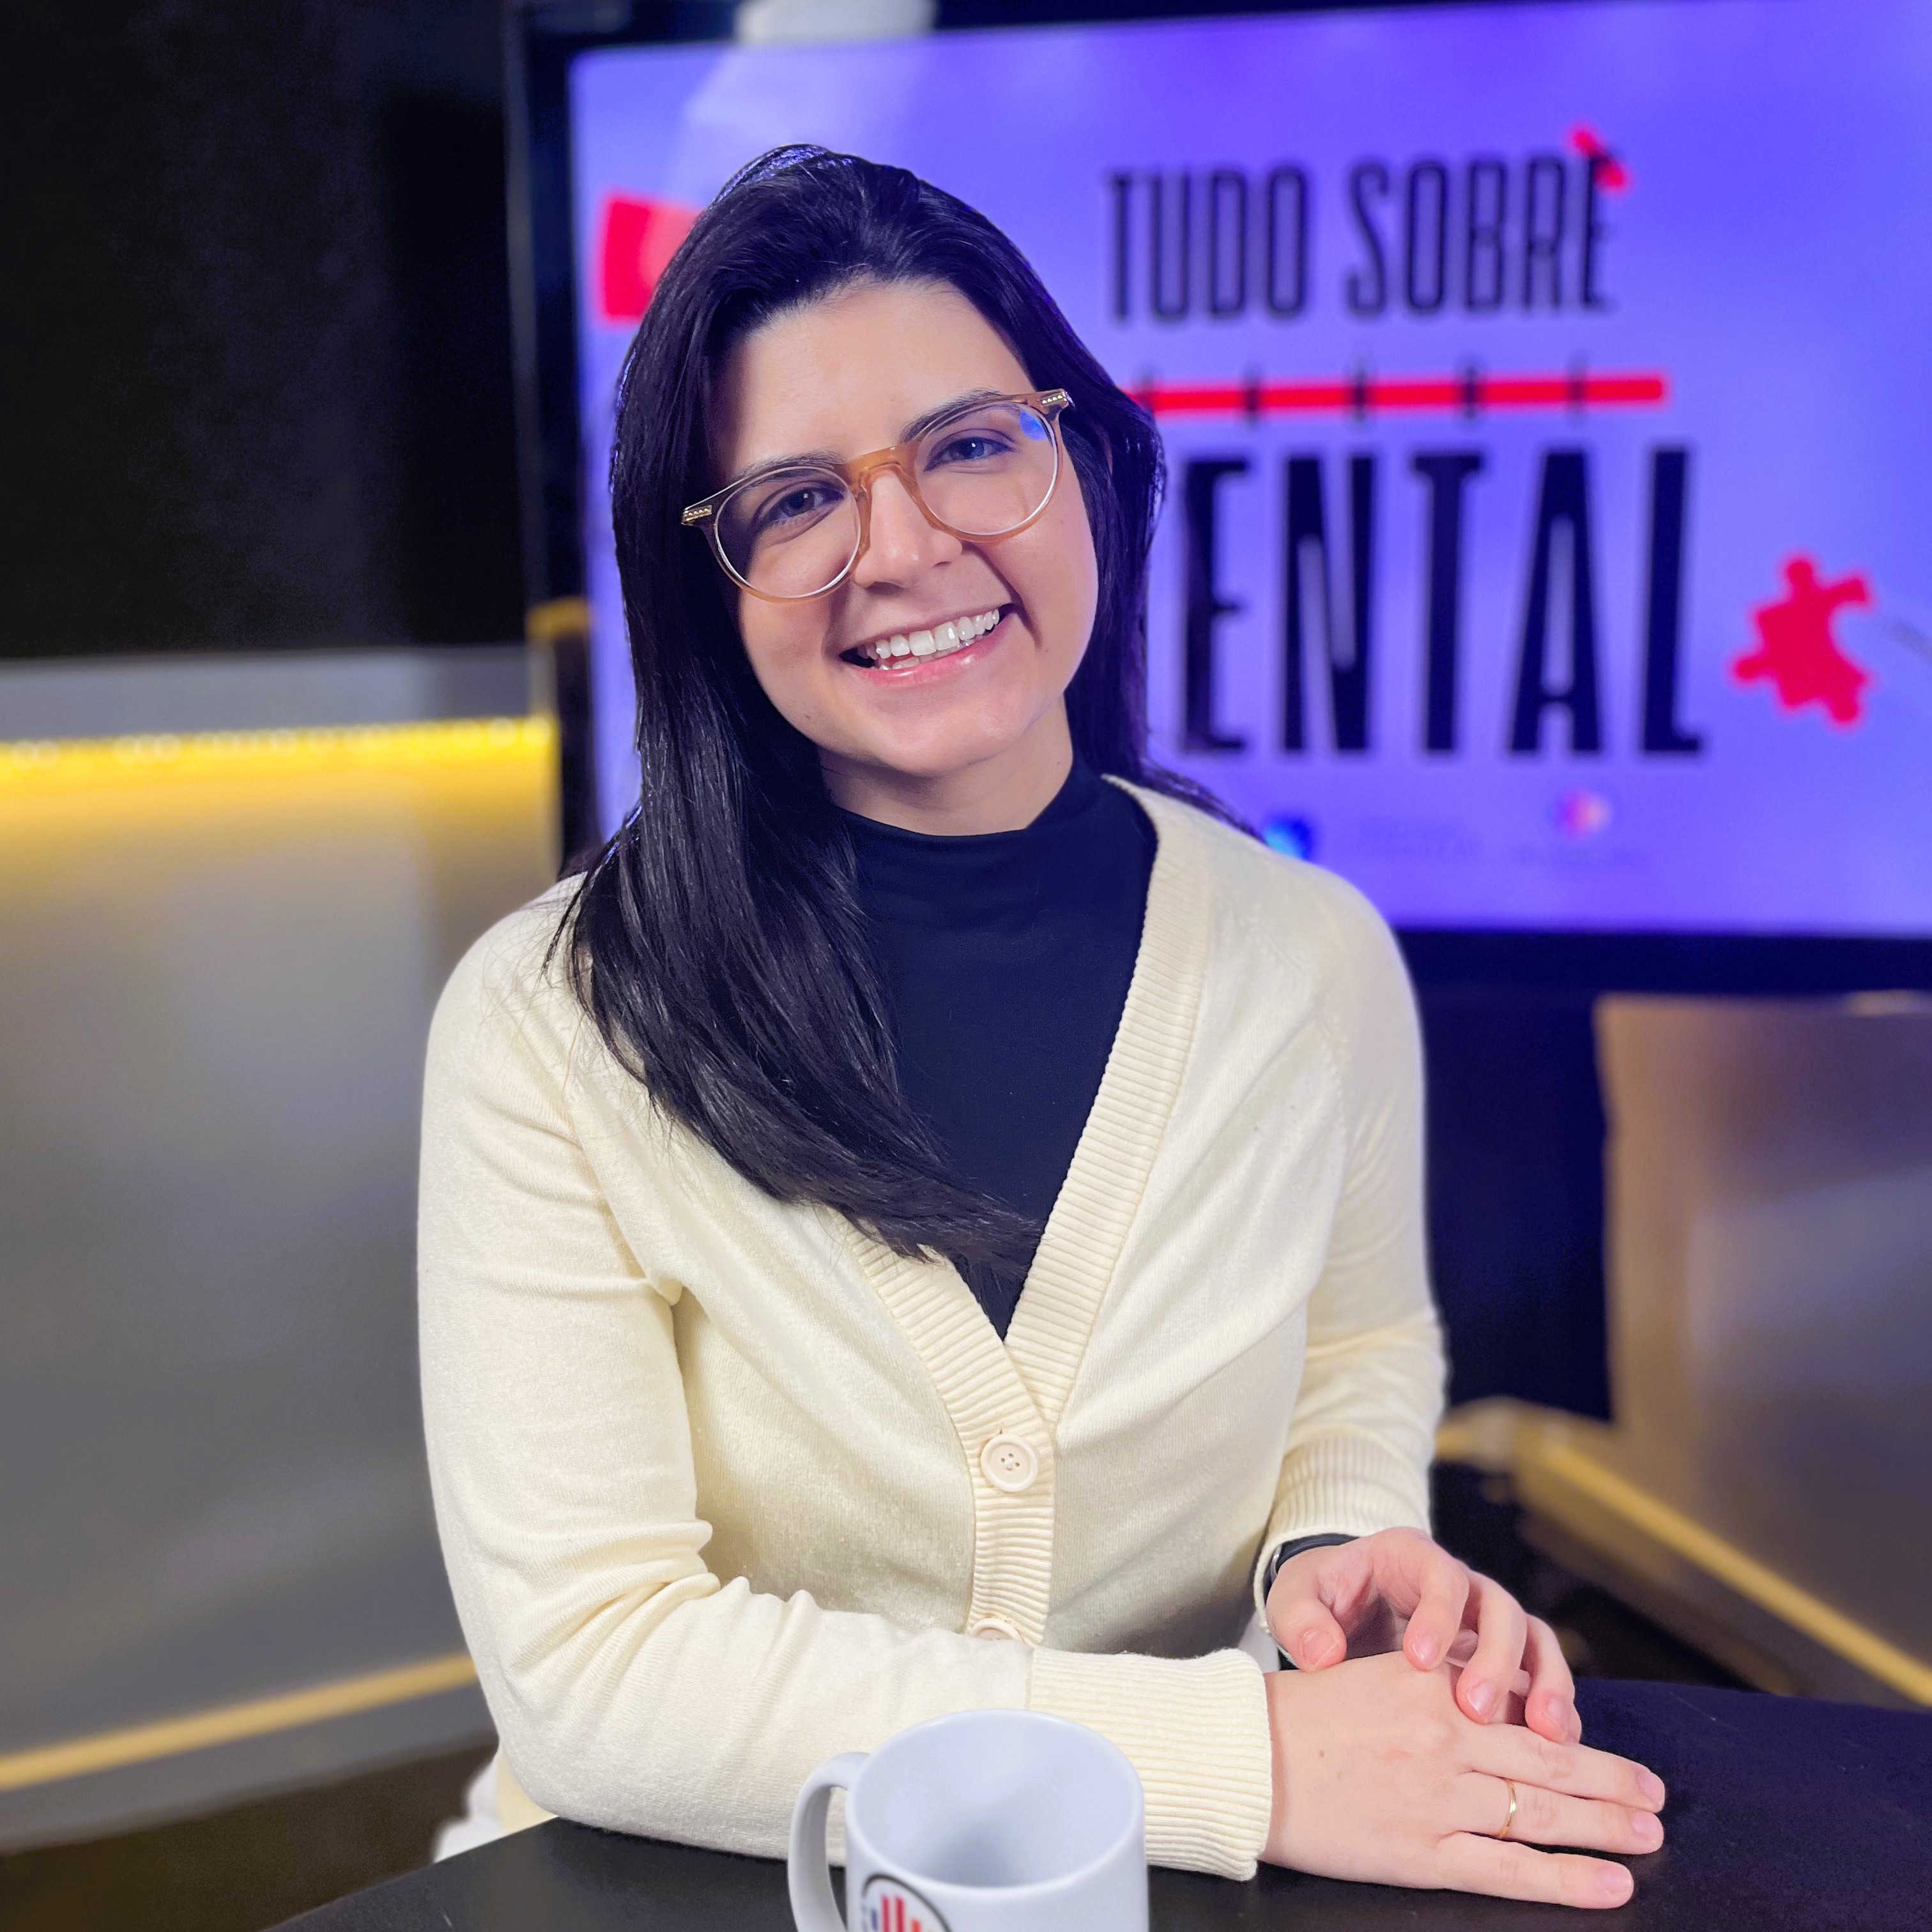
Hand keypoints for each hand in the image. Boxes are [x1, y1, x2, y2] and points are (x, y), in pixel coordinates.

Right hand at [1264, 1652, 1665, 1908]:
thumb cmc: (1307, 1715)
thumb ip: (1441, 1686)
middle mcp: (1447, 1739)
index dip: (1580, 1734)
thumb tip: (1501, 1698)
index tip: (1617, 1754)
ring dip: (1605, 1827)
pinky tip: (1607, 1884)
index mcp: (1436, 1690)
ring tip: (1648, 1836)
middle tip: (1657, 1798)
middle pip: (1549, 1763)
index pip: (1526, 1712)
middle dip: (1612, 1783)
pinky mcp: (1424, 1852)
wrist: (1251, 1758)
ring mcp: (1439, 1799)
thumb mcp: (1381, 1677)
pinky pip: (1510, 1870)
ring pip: (1541, 1814)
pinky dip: (1565, 1877)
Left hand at [1266, 1527, 1578, 1742]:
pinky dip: (1553, 1706)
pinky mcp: (1500, 1660)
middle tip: (1476, 1710)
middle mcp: (1460, 1584)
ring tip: (1546, 1734)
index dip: (1438, 1614)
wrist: (1338, 1613)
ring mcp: (1486, 1622)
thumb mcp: (1295, 1598)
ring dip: (1545, 1683)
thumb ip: (1301, 1620)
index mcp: (1411, 1557)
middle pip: (1499, 1607)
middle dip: (1495, 1658)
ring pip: (1534, 1640)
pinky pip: (1541, 1676)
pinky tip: (1559, 1747)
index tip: (1420, 1661)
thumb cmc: (1320, 1599)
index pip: (1440, 1575)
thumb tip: (1324, 1657)